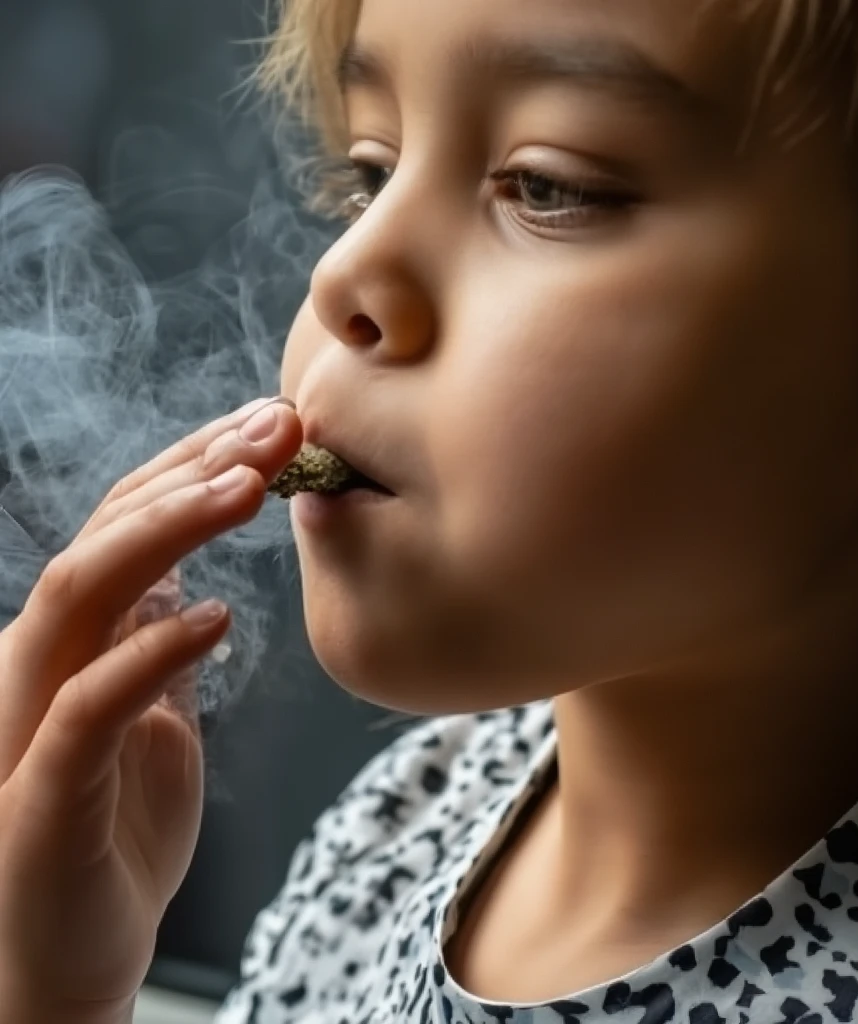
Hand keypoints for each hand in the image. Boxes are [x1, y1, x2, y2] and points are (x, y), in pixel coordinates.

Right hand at [0, 396, 301, 1014]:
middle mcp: (43, 662)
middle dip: (194, 468)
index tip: (275, 422)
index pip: (128, 520)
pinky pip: (89, 706)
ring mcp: (32, 723)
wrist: (74, 955)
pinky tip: (217, 616)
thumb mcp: (153, 716)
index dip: (198, 462)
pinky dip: (149, 651)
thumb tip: (192, 581)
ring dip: (166, 528)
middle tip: (278, 425)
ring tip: (249, 486)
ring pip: (80, 594)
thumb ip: (155, 645)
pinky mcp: (41, 796)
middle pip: (106, 533)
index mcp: (77, 638)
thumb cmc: (117, 829)